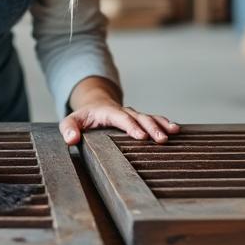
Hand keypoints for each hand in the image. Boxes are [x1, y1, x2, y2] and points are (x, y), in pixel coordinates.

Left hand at [58, 76, 178, 145]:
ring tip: (173, 132)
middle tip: (161, 140)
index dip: (131, 126)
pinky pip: (154, 119)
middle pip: (139, 118)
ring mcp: (134, 114)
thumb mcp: (71, 120)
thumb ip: (68, 128)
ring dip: (161, 124)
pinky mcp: (140, 119)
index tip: (141, 137)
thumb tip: (71, 140)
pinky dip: (165, 123)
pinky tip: (176, 129)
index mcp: (108, 112)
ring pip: (149, 117)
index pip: (121, 118)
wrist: (96, 105)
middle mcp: (124, 111)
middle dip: (151, 128)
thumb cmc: (84, 117)